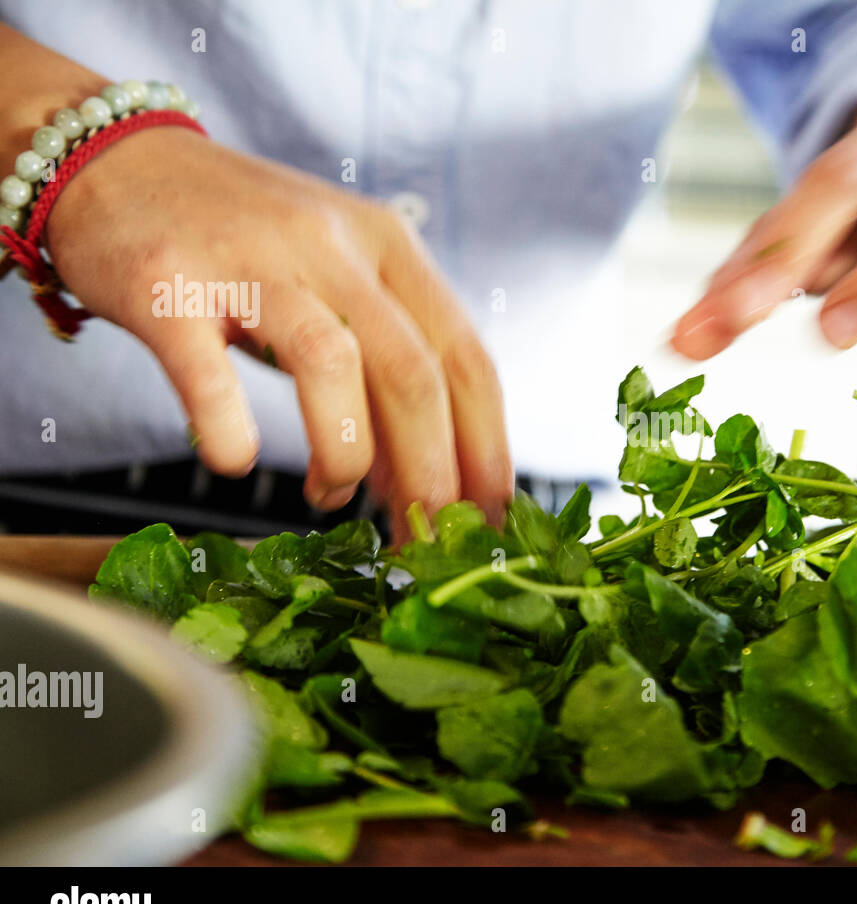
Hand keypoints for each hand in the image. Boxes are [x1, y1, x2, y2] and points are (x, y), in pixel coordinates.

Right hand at [46, 126, 511, 532]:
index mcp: (390, 247)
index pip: (469, 359)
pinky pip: (209, 374)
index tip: (489, 516)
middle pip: (413, 374)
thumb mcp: (335, 286)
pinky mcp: (168, 284)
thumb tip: (419, 481)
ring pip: (329, 365)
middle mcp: (333, 247)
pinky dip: (229, 431)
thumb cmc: (244, 246)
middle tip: (420, 538)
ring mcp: (251, 261)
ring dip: (342, 454)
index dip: (488, 448)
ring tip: (328, 495)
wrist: (115, 161)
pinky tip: (235, 461)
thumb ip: (378, 372)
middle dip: (430, 473)